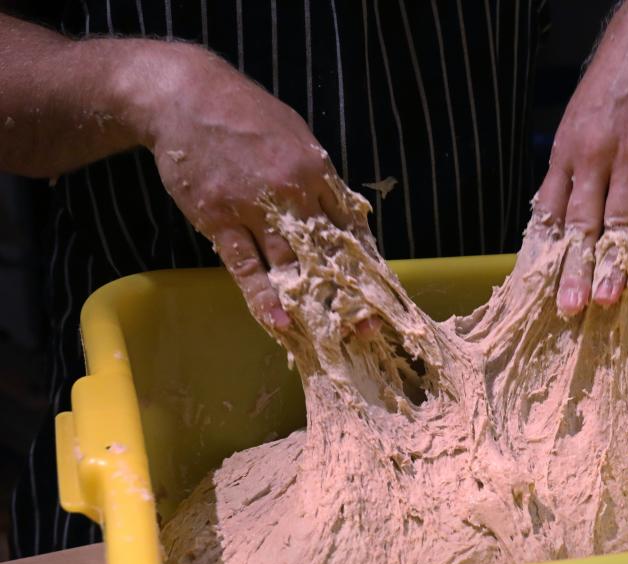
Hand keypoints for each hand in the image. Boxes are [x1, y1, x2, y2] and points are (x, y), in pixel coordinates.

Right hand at [129, 44, 355, 331]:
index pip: (349, 226)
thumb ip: (319, 177)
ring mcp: (255, 208)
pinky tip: (280, 324)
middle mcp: (292, 192)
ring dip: (310, 303)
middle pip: (326, 252)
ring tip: (328, 336)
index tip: (376, 294)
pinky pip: (246, 267)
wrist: (186, 97)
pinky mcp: (220, 220)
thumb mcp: (295, 136)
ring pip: (289, 264)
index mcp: (317, 170)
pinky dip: (264, 298)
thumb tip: (342, 212)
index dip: (364, 263)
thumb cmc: (245, 115)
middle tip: (365, 328)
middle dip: (347, 293)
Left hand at [534, 2, 627, 316]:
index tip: (540, 288)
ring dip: (612, 263)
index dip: (547, 252)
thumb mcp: (577, 123)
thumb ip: (568, 170)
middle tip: (569, 308)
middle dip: (573, 269)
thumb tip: (554, 215)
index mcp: (565, 154)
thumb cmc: (614, 85)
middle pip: (580, 225)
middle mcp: (593, 159)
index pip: (550, 213)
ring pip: (619, 220)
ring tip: (606, 300)